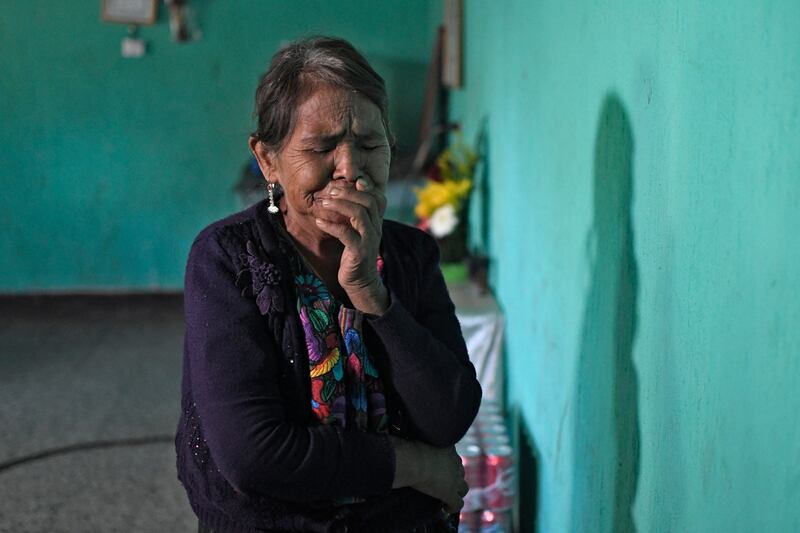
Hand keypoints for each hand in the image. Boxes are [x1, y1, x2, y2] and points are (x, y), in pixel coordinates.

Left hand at [314, 177, 388, 313]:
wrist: (360, 281)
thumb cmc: (355, 253)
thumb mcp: (358, 232)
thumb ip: (355, 215)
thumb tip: (340, 194)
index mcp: (376, 222)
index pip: (378, 197)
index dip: (366, 186)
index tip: (348, 180)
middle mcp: (376, 229)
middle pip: (368, 202)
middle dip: (348, 192)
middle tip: (330, 190)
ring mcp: (369, 240)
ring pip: (359, 215)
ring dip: (339, 206)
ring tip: (322, 203)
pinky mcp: (359, 253)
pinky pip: (346, 235)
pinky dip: (331, 226)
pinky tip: (318, 222)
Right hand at [390, 437, 467, 513]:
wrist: (412, 460)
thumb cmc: (409, 448)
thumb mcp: (416, 440)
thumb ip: (417, 442)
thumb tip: (401, 440)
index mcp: (449, 448)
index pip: (453, 457)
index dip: (448, 464)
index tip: (439, 469)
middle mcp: (455, 463)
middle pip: (460, 472)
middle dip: (454, 477)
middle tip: (443, 483)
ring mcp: (454, 479)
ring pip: (463, 488)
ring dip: (457, 492)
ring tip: (447, 497)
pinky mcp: (449, 493)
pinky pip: (458, 504)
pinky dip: (453, 507)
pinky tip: (445, 508)